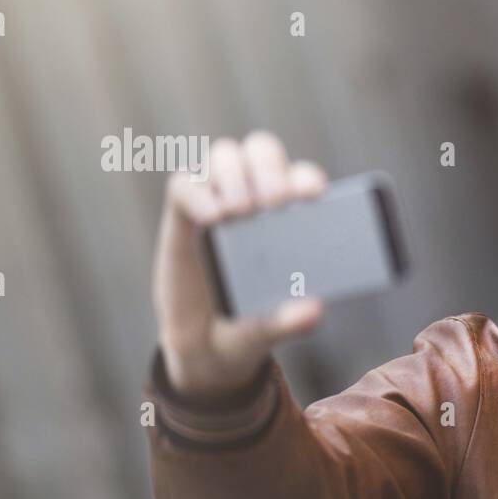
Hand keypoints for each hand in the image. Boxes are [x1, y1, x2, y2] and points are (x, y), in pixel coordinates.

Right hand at [152, 131, 327, 400]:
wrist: (203, 346)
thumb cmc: (248, 327)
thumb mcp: (267, 330)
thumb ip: (288, 321)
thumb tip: (315, 309)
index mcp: (290, 218)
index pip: (302, 178)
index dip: (307, 178)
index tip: (314, 196)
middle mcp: (256, 200)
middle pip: (263, 152)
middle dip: (270, 168)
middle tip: (274, 203)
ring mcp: (217, 201)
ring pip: (226, 156)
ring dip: (234, 173)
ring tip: (239, 211)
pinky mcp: (183, 213)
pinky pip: (184, 184)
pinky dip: (197, 193)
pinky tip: (211, 218)